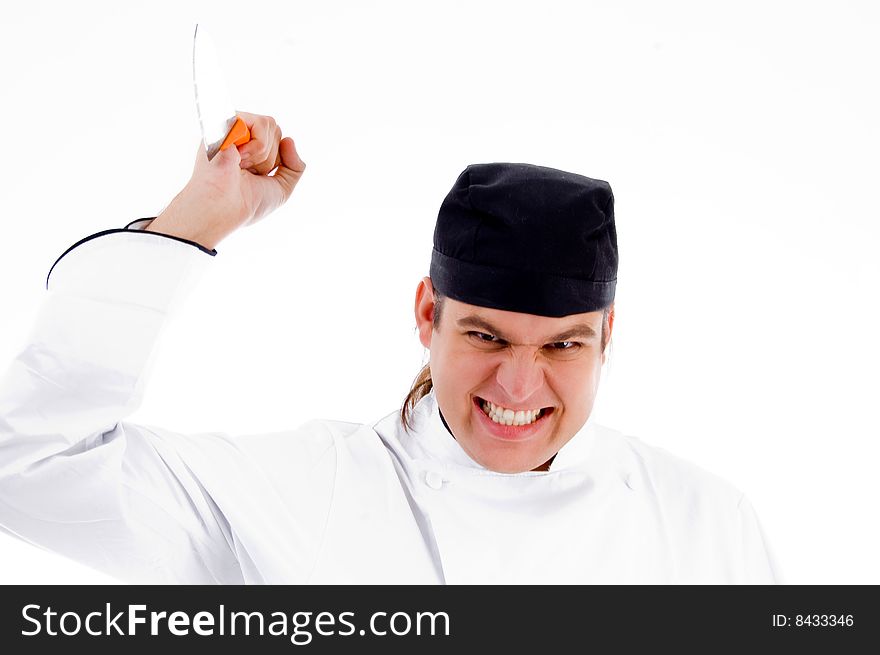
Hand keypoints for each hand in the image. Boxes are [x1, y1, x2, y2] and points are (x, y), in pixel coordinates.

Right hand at [147, 112, 305, 248]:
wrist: (224, 207)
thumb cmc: (247, 202)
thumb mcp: (281, 187)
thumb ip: (295, 166)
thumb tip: (289, 139)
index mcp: (248, 149)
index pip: (277, 139)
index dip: (275, 159)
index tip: (258, 176)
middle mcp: (238, 135)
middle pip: (275, 129)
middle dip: (269, 157)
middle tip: (248, 172)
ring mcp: (231, 127)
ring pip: (269, 124)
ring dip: (262, 153)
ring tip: (241, 166)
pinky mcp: (225, 122)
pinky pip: (259, 123)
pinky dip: (258, 146)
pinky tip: (238, 159)